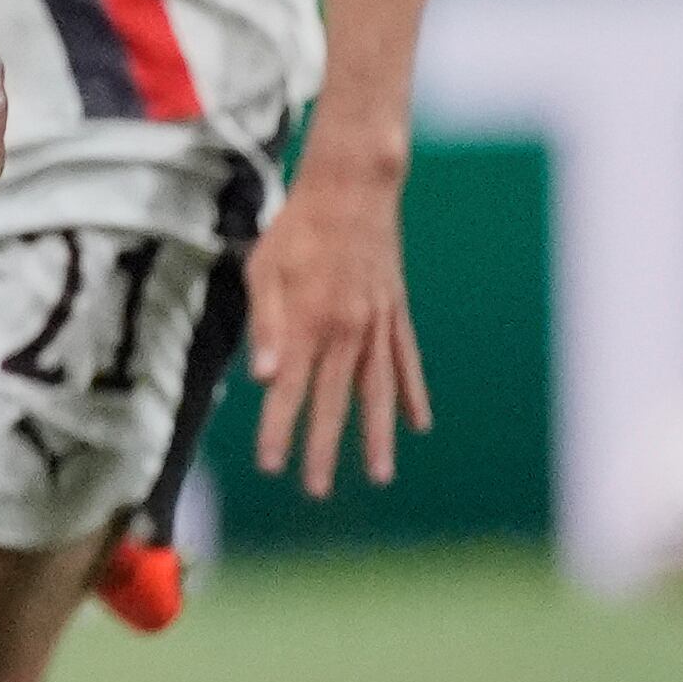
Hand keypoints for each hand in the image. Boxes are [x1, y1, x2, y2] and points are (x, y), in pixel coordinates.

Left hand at [248, 159, 430, 495]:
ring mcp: (377, 324)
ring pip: (378, 391)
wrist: (352, 191)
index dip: (279, 429)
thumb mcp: (263, 270)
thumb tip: (263, 378)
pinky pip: (405, 361)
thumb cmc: (296, 230)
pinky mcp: (394, 313)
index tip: (271, 466)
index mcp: (309, 322)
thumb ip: (265, 325)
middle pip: (333, 401)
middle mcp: (347, 330)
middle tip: (316, 490)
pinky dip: (413, 393)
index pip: (289, 389)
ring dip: (377, 434)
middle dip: (323, 448)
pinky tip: (419, 423)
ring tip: (379, 475)